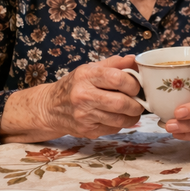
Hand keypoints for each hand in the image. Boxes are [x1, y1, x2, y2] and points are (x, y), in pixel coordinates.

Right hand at [1, 55, 142, 142]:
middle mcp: (83, 95)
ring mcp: (83, 115)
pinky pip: (113, 129)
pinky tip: (117, 117)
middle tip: (139, 102)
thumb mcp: (91, 68)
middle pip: (121, 103)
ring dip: (132, 117)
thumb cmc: (76, 85)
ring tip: (132, 111)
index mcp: (86, 75)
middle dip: (137, 104)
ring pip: (120, 119)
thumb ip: (115, 63)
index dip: (134, 84)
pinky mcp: (86, 130)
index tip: (136, 86)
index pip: (118, 78)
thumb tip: (136, 60)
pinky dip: (121, 124)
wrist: (50, 107)